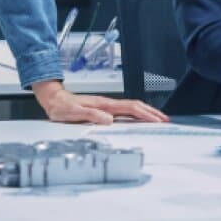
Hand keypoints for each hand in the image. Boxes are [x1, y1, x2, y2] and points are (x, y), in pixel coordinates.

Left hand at [32, 81, 168, 123]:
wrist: (54, 99)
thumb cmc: (62, 107)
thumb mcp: (73, 113)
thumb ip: (91, 115)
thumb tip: (109, 120)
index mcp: (104, 105)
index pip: (130, 108)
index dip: (145, 115)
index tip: (157, 121)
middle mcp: (108, 104)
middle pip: (136, 106)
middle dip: (152, 113)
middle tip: (165, 120)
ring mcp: (107, 105)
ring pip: (132, 107)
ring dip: (147, 113)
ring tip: (158, 119)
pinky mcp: (105, 108)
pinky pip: (126, 110)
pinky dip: (137, 114)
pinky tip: (140, 118)